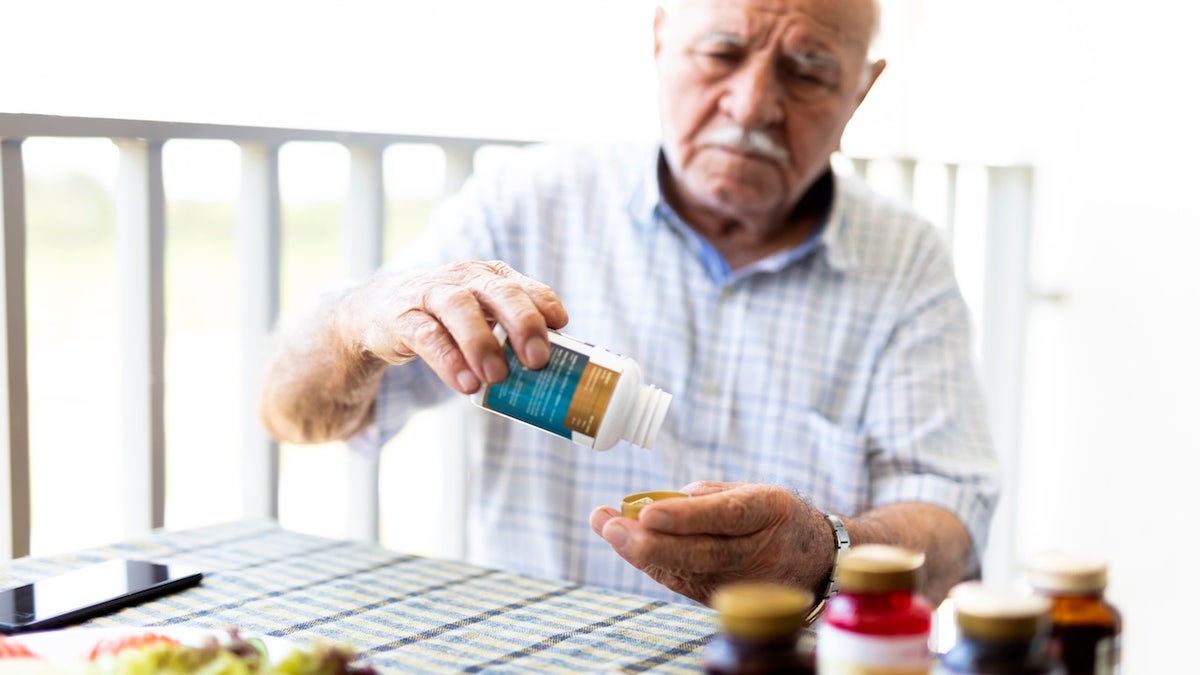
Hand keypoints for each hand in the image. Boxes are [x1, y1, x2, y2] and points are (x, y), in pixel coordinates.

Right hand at [351, 260, 568, 393]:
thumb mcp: (480, 315)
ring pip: (460, 308)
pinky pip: (427, 336)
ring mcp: (431, 294)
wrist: (380, 310)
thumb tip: (556, 372)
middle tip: (538, 359)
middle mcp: (463, 278)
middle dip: (522, 322)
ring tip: (498, 378)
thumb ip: (510, 335)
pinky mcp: (403, 317)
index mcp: (489, 277)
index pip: (523, 285)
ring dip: (482, 343)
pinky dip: (448, 359)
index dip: (543, 304)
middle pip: (498, 291)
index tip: (561, 326)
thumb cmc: (446, 318)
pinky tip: (465, 383)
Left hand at [589, 482, 834, 604]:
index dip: (687, 516)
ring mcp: (744, 582)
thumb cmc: (773, 516)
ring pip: (687, 572)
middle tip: (610, 524)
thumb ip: (708, 496)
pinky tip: (627, 545)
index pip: (727, 516)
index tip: (648, 511)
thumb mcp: (752, 491)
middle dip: (649, 541)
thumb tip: (659, 506)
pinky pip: (684, 582)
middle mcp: (759, 551)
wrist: (816, 558)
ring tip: (607, 527)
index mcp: (769, 511)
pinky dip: (653, 564)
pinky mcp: (728, 599)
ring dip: (641, 553)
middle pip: (701, 553)